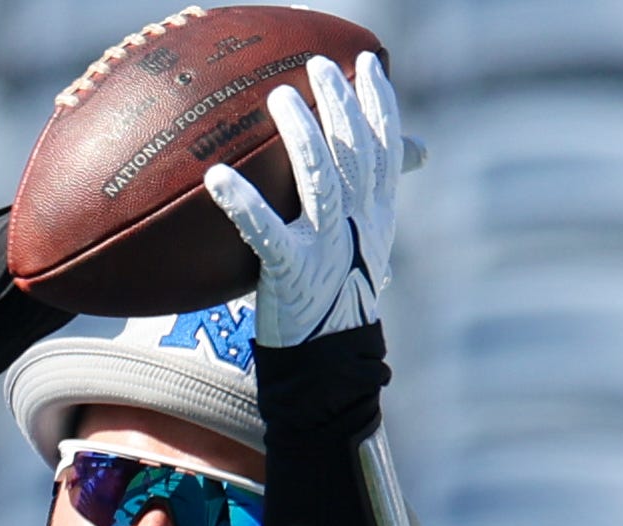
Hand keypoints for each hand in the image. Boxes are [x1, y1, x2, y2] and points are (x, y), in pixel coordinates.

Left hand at [204, 51, 401, 348]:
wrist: (330, 366)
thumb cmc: (337, 303)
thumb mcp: (365, 249)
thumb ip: (371, 203)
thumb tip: (405, 165)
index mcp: (375, 217)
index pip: (384, 148)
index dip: (379, 103)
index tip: (367, 63)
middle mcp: (357, 227)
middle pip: (353, 152)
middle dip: (339, 104)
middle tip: (317, 65)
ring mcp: (326, 249)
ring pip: (320, 180)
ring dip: (302, 136)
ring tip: (279, 98)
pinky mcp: (291, 275)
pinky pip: (264, 232)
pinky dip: (241, 204)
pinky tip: (216, 177)